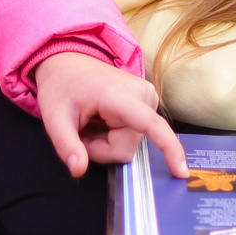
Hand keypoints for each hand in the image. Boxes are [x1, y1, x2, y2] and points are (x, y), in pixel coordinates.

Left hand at [32, 52, 186, 178]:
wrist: (68, 63)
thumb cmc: (62, 87)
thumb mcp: (54, 118)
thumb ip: (66, 146)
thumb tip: (78, 170)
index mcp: (119, 94)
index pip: (150, 124)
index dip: (168, 148)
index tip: (181, 170)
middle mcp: (142, 95)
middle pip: (127, 148)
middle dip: (101, 149)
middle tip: (82, 131)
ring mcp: (148, 98)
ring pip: (130, 145)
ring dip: (106, 143)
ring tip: (91, 122)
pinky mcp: (149, 105)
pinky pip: (133, 137)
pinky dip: (113, 136)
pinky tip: (102, 121)